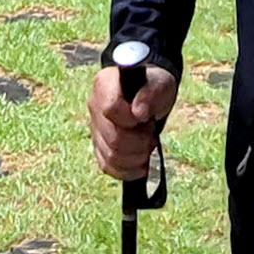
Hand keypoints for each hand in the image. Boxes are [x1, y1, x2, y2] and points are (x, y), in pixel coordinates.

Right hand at [87, 60, 177, 180]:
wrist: (150, 94)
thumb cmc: (154, 86)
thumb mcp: (160, 84)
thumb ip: (150, 93)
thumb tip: (138, 112)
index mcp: (105, 85)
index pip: (110, 109)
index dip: (130, 119)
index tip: (144, 118)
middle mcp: (94, 106)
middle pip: (112, 138)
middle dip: (139, 141)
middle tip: (151, 132)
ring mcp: (94, 128)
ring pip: (110, 156)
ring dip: (136, 157)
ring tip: (147, 144)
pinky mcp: (98, 145)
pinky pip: (108, 166)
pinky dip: (128, 170)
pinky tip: (141, 163)